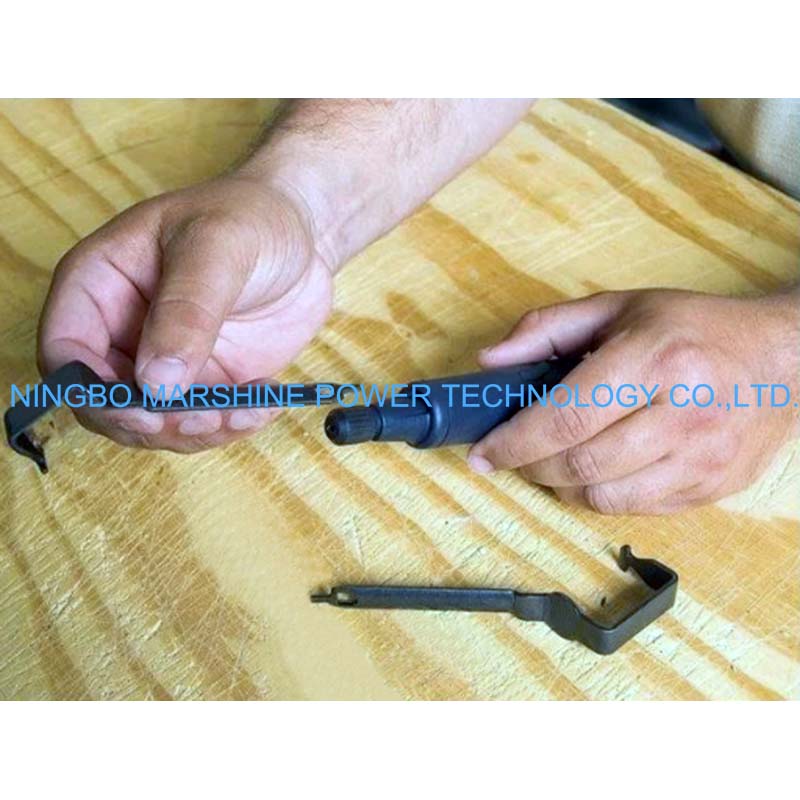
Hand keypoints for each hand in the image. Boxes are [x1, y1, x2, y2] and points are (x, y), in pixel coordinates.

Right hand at [38, 174, 333, 451]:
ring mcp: (164, 361)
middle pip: (106, 403)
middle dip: (152, 423)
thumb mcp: (216, 248)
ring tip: (246, 412)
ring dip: (196, 432)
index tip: (143, 410)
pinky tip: (264, 405)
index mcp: (98, 285)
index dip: (92, 393)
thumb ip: (186, 311)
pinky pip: (203, 422)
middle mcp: (121, 331)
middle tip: (206, 419)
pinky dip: (231, 426)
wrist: (304, 234)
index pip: (65, 353)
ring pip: (156, 423)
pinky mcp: (205, 381)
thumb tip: (155, 382)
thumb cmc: (249, 218)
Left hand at [468, 289, 799, 513]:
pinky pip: (634, 509)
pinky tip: (595, 471)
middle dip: (531, 466)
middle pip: (579, 465)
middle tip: (514, 454)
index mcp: (654, 360)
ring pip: (603, 498)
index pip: (564, 418)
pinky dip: (599, 496)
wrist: (784, 361)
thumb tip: (489, 362)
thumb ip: (546, 329)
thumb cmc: (693, 330)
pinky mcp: (712, 489)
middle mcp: (683, 414)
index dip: (513, 443)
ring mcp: (702, 458)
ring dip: (561, 486)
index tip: (483, 454)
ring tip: (551, 462)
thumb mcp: (619, 308)